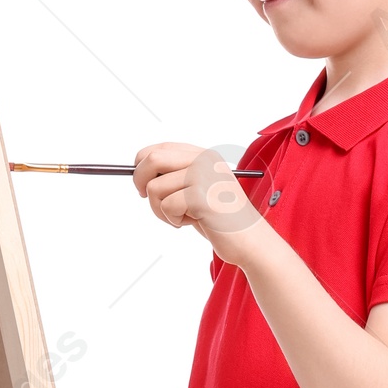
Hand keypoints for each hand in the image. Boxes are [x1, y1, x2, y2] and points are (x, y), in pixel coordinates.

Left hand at [134, 142, 261, 258]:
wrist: (249, 239)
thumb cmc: (219, 218)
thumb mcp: (197, 190)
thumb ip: (175, 176)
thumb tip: (137, 172)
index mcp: (203, 155)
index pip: (160, 148)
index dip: (142, 165)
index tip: (142, 183)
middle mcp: (204, 160)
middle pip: (152, 160)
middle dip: (140, 181)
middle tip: (146, 198)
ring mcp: (203, 176)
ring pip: (155, 188)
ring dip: (160, 209)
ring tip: (181, 217)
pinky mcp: (201, 196)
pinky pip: (166, 207)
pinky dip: (173, 220)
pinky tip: (193, 222)